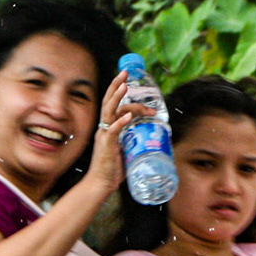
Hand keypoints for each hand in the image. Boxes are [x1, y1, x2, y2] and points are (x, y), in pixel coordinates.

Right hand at [81, 70, 142, 192]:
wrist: (101, 184)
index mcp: (109, 127)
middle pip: (109, 101)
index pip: (115, 105)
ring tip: (124, 86)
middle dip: (116, 85)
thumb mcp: (126, 149)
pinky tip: (128, 116)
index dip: (124, 95)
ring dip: (117, 98)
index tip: (136, 88)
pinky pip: (112, 130)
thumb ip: (135, 139)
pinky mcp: (106, 145)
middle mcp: (105, 128)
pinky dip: (120, 122)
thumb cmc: (113, 169)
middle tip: (125, 72)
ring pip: (109, 111)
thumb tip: (154, 136)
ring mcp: (104, 135)